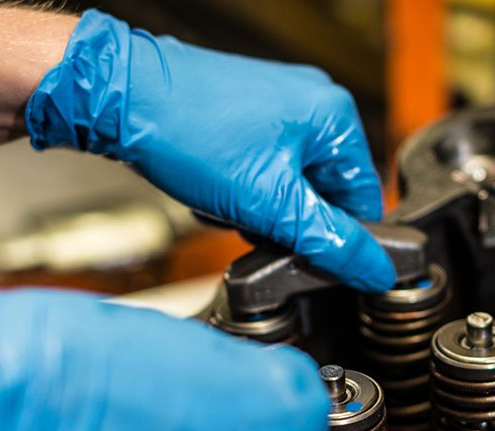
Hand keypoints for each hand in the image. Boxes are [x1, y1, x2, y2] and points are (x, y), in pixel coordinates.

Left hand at [25, 10, 394, 292]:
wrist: (118, 98)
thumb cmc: (188, 133)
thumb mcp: (272, 204)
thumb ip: (330, 242)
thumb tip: (376, 269)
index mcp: (336, 118)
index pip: (363, 201)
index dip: (335, 237)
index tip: (302, 252)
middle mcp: (313, 103)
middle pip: (325, 195)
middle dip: (288, 220)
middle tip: (251, 221)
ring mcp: (278, 105)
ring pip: (289, 186)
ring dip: (261, 209)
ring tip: (224, 200)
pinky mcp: (245, 113)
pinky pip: (261, 169)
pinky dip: (240, 189)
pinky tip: (212, 187)